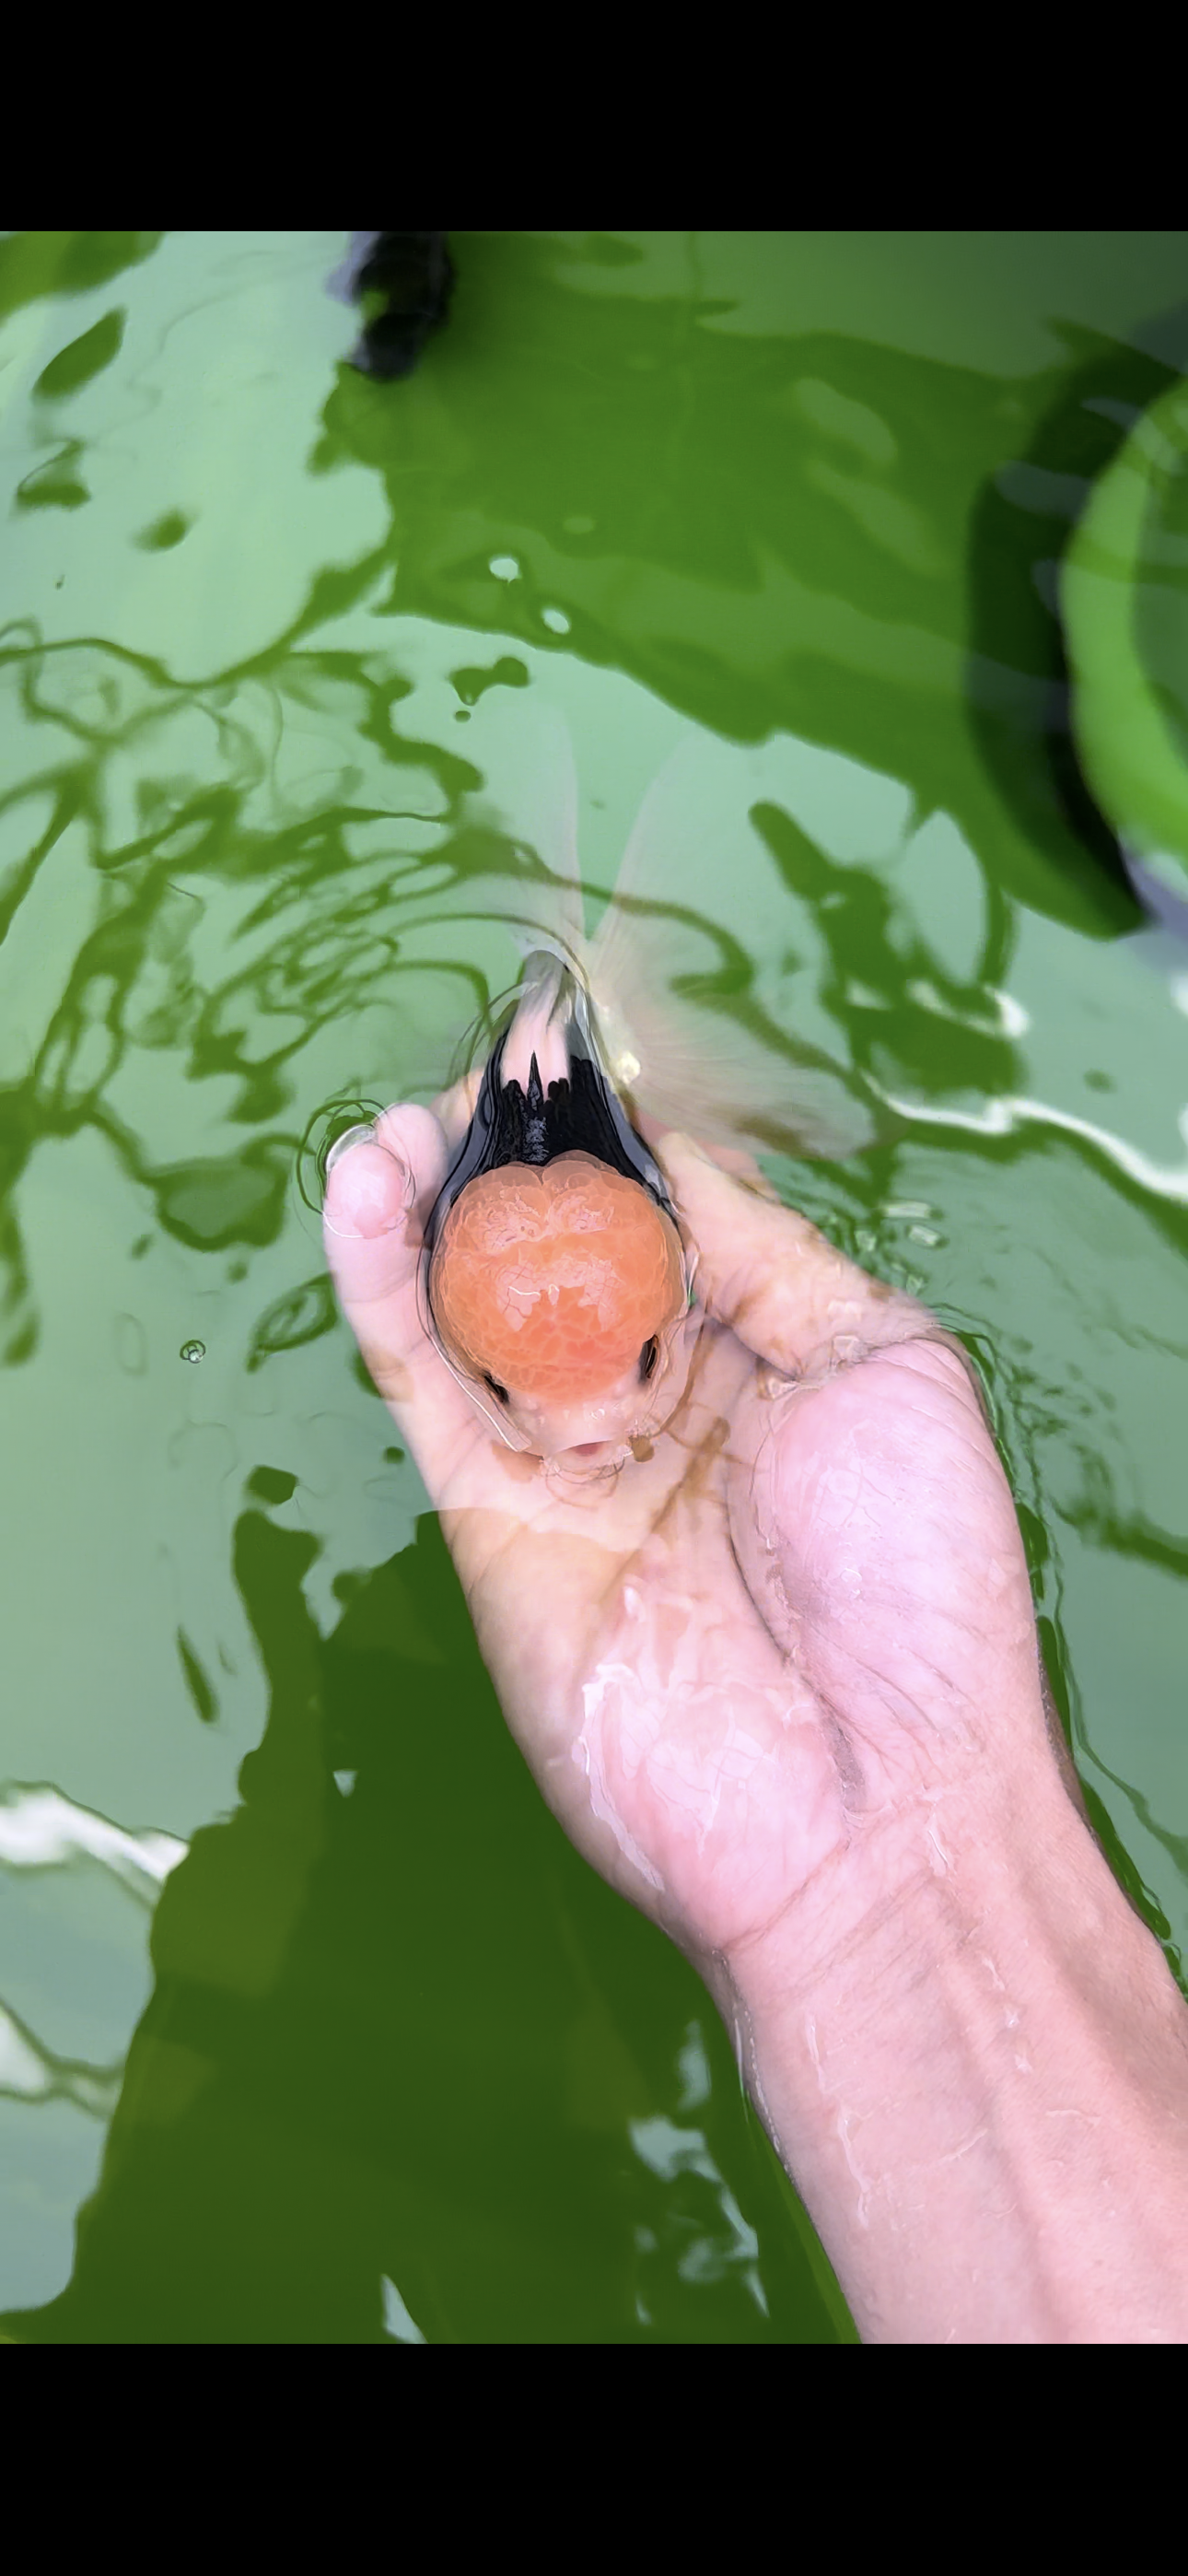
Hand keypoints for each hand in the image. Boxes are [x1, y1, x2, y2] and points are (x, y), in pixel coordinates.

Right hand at [323, 1093, 1055, 1984]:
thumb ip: (766, 1253)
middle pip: (556, 1257)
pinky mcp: (490, 1528)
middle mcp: (659, 1411)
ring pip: (472, 1312)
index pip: (666, 1222)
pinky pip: (423, 1390)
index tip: (570, 1060)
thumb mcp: (884, 1363)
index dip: (615, 1141)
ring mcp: (569, 1470)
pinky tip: (360, 1196)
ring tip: (397, 1121)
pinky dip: (379, 1288)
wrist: (867, 1799)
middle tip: (477, 1078)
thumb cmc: (917, 1588)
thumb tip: (668, 1161)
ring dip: (425, 1206)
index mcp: (764, 1368)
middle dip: (512, 1163)